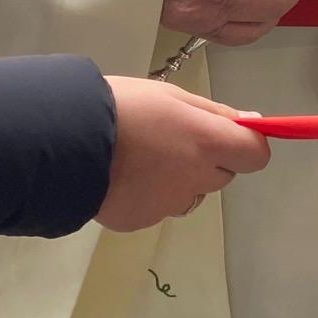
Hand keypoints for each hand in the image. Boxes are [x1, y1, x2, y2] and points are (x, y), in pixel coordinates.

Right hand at [96, 76, 270, 231]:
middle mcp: (195, 178)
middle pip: (222, 175)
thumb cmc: (120, 107)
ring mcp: (168, 205)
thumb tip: (253, 123)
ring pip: (190, 194)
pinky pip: (158, 208)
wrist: (62, 142)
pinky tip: (123, 176)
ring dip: (180, 180)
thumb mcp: (171, 96)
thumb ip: (215, 114)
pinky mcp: (141, 221)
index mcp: (207, 142)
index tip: (227, 134)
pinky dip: (149, 195)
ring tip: (142, 158)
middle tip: (171, 139)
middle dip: (208, 160)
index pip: (255, 155)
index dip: (246, 145)